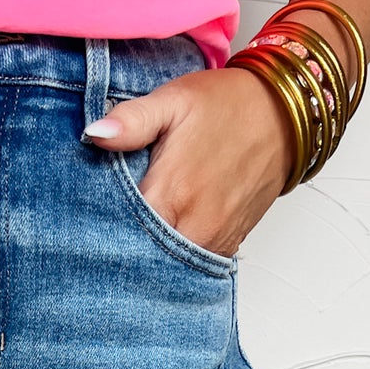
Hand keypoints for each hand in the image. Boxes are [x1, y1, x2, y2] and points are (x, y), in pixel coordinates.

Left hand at [83, 65, 297, 258]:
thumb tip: (94, 135)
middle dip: (120, 248)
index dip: (98, 231)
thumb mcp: (174, 101)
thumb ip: (132, 121)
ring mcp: (213, 241)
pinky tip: (160, 240)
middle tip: (99, 237)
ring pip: (166, 267)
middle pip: (140, 257)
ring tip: (130, 238)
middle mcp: (193, 227)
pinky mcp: (227, 246)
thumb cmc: (228, 105)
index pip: (118, 233)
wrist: (285, 115)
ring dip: (147, 256)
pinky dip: (173, 258)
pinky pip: (191, 265)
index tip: (84, 223)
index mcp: (171, 195)